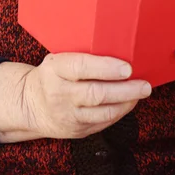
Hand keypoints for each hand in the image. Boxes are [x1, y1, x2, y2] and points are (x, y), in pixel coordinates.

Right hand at [21, 53, 151, 138]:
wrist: (29, 103)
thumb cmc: (52, 73)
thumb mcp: (58, 57)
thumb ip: (80, 54)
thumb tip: (117, 44)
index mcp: (55, 69)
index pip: (82, 68)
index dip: (106, 68)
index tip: (127, 68)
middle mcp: (59, 93)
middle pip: (96, 93)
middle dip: (124, 89)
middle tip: (144, 84)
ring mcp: (67, 115)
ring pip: (101, 112)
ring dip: (126, 103)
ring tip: (141, 92)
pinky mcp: (74, 130)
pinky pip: (101, 123)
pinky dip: (118, 113)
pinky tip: (128, 103)